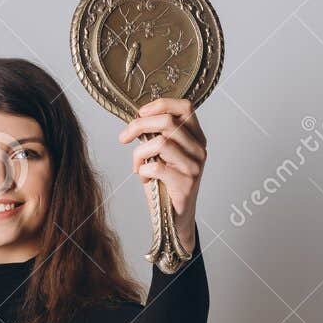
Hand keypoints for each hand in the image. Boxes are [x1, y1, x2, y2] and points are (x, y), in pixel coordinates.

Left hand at [119, 98, 205, 252]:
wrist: (174, 217)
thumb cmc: (165, 183)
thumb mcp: (161, 154)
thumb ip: (156, 135)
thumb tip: (137, 118)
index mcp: (195, 137)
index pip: (185, 107)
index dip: (161, 105)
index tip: (140, 112)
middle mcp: (199, 148)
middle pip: (168, 122)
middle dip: (138, 126)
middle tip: (123, 137)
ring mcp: (195, 166)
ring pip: (161, 143)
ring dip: (139, 153)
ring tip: (137, 165)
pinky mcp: (186, 184)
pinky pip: (157, 167)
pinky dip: (143, 171)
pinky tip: (144, 178)